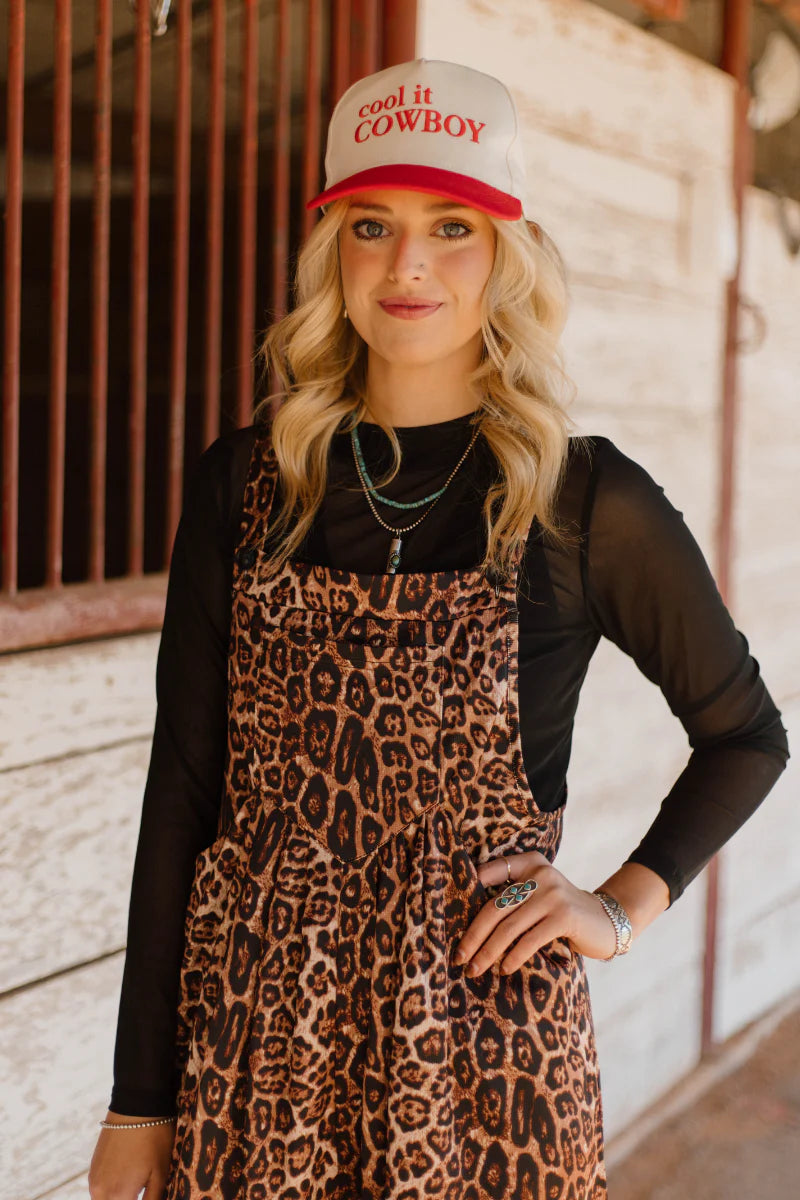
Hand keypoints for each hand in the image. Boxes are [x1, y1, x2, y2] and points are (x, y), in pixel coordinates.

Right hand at [88, 1112, 175, 1199]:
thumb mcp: (161, 1173)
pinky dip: (113, 1191)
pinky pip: (101, 1191)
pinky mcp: (92, 1168)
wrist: (136, 1105)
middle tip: (143, 1191)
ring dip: (120, 1198)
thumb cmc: (154, 1138)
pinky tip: (129, 1177)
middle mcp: (99, 1192)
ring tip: (138, 1185)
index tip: (147, 1194)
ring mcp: (93, 1180)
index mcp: (118, 1196)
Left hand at [452, 850, 617, 974]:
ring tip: (476, 969)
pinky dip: (513, 957)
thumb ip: (513, 897)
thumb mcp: (537, 895)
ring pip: (509, 927)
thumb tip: (470, 925)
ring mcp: (552, 894)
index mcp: (529, 862)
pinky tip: (504, 969)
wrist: (605, 920)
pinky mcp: (564, 916)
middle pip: (494, 907)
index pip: (488, 873)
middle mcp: (539, 873)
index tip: (449, 919)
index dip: (466, 894)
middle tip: (460, 957)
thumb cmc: (560, 912)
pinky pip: (529, 940)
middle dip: (473, 936)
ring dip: (488, 952)